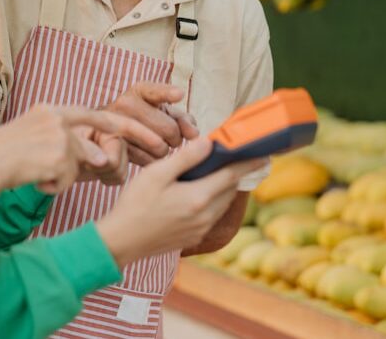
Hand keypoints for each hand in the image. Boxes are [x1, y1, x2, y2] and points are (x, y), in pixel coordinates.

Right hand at [0, 105, 135, 193]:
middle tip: (161, 147)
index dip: (123, 124)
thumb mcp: (34, 139)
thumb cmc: (5, 158)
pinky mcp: (59, 155)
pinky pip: (66, 180)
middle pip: (101, 131)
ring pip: (80, 164)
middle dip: (135, 138)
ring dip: (61, 176)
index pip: (95, 114)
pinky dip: (52, 186)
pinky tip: (34, 180)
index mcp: (52, 111)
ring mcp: (59, 136)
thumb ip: (66, 144)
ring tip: (37, 175)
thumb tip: (102, 161)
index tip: (147, 130)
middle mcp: (58, 118)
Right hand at [95, 139, 266, 267]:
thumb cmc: (135, 204)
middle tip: (238, 158)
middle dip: (236, 174)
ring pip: (222, 204)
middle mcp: (205, 216)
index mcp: (198, 198)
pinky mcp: (193, 237)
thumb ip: (185, 158)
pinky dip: (213, 201)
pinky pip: (212, 215)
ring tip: (220, 173)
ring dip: (224, 188)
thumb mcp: (156, 174)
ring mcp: (200, 229)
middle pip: (229, 190)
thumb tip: (209, 143)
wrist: (121, 241)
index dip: (248, 163)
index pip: (231, 176)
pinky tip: (199, 193)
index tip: (263, 154)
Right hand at [105, 82, 199, 165]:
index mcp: (139, 91)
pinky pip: (147, 160)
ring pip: (159, 147)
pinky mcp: (113, 145)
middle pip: (169, 128)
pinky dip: (151, 161)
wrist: (107, 132)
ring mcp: (116, 124)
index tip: (179, 94)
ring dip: (163, 151)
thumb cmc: (144, 119)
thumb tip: (195, 134)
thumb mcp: (162, 112)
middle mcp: (125, 103)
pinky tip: (144, 154)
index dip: (168, 93)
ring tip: (154, 145)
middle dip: (175, 138)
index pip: (155, 91)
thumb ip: (182, 119)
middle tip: (168, 138)